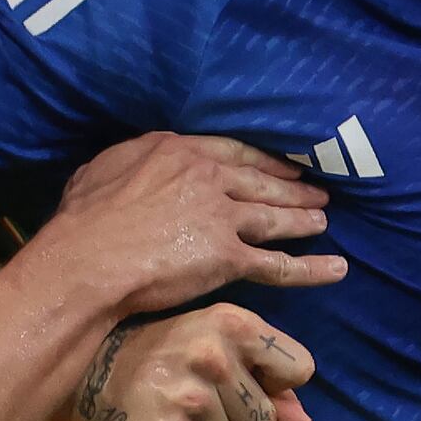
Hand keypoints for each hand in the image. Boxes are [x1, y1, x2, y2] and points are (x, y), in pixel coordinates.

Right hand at [44, 133, 343, 317]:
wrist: (88, 258)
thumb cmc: (83, 218)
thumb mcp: (101, 170)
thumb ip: (126, 166)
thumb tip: (127, 171)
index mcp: (179, 151)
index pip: (233, 152)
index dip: (263, 161)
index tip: (283, 166)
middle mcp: (208, 178)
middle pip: (261, 181)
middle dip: (291, 187)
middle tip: (317, 190)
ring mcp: (221, 217)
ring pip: (274, 217)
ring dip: (304, 219)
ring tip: (324, 220)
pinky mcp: (228, 257)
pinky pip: (278, 264)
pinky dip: (310, 268)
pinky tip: (336, 269)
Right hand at [76, 304, 315, 420]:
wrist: (95, 374)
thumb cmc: (168, 355)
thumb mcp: (221, 348)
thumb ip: (271, 385)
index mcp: (234, 324)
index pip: (300, 368)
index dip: (277, 385)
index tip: (247, 382)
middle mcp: (213, 357)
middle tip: (205, 407)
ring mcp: (191, 400)